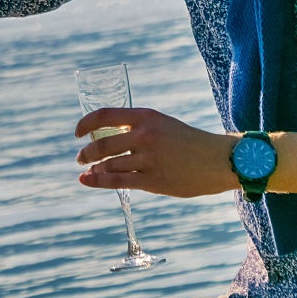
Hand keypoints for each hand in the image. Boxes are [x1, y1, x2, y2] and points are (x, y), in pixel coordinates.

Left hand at [75, 107, 237, 197]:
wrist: (219, 159)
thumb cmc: (188, 142)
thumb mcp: (161, 124)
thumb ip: (135, 129)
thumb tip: (106, 140)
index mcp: (145, 117)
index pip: (104, 116)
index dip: (85, 124)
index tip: (77, 133)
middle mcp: (145, 135)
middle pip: (102, 144)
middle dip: (86, 153)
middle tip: (79, 158)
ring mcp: (149, 158)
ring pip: (109, 164)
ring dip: (93, 169)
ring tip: (89, 171)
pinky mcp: (155, 180)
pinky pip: (119, 181)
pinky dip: (99, 181)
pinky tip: (88, 180)